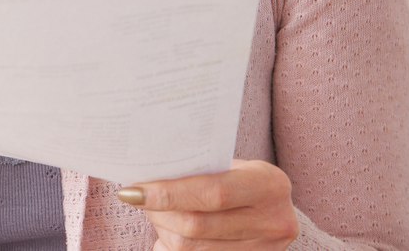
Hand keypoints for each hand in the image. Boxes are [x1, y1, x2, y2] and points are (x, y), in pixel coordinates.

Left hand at [119, 160, 299, 249]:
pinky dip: (172, 246)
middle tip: (137, 197)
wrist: (275, 206)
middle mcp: (273, 221)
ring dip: (163, 230)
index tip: (133, 191)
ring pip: (193, 248)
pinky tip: (167, 232)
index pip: (212, 193)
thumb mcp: (232, 165)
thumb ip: (199, 170)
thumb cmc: (241, 176)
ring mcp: (265, 249)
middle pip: (197, 225)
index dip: (169, 194)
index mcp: (269, 185)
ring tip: (154, 212)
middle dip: (158, 212)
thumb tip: (147, 175)